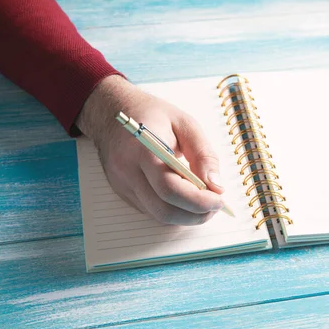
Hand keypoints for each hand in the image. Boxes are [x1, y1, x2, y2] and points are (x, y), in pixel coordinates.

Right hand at [76, 75, 224, 224]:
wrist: (110, 112)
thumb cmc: (151, 115)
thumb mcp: (185, 124)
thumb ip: (203, 155)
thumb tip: (216, 186)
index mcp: (143, 150)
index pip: (170, 189)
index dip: (198, 201)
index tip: (219, 200)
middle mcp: (128, 171)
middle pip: (164, 209)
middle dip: (195, 214)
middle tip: (215, 206)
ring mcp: (122, 185)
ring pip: (158, 215)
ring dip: (186, 216)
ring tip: (204, 203)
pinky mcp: (122, 192)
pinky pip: (151, 210)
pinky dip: (173, 210)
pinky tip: (185, 198)